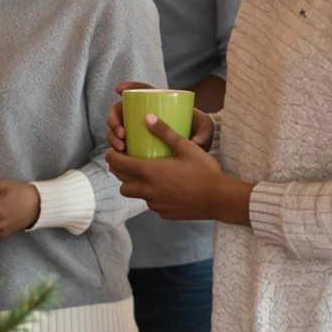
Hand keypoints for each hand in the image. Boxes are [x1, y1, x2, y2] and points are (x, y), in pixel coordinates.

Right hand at [105, 81, 213, 155]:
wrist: (198, 150)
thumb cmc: (199, 132)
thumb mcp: (205, 127)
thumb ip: (203, 132)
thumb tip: (192, 142)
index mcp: (158, 103)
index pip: (142, 91)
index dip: (128, 87)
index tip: (118, 89)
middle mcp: (144, 114)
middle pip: (121, 110)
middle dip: (114, 119)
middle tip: (121, 133)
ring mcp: (138, 129)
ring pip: (116, 128)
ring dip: (112, 135)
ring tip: (120, 146)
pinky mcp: (135, 143)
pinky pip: (119, 143)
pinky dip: (115, 147)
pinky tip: (118, 154)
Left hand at [107, 114, 249, 223]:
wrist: (219, 199)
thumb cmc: (204, 170)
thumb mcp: (186, 147)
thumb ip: (164, 132)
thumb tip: (146, 117)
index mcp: (150, 172)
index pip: (118, 164)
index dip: (112, 157)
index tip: (114, 151)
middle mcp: (148, 190)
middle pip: (122, 184)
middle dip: (121, 173)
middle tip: (129, 163)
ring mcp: (155, 204)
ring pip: (135, 195)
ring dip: (136, 186)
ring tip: (147, 176)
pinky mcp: (164, 214)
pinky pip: (151, 204)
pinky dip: (152, 196)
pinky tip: (165, 188)